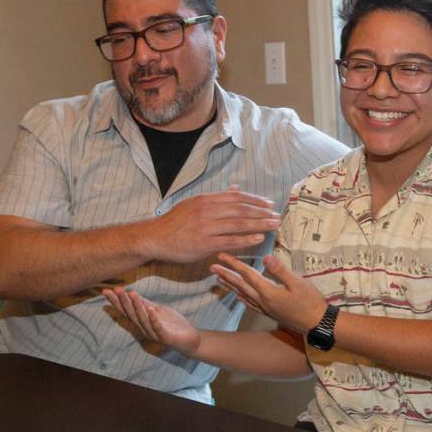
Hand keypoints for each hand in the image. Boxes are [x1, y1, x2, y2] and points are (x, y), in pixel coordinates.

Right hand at [102, 287, 200, 354]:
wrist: (190, 339)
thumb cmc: (173, 324)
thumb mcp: (158, 311)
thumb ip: (145, 304)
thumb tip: (130, 293)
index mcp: (142, 322)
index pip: (126, 311)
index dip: (116, 302)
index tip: (106, 291)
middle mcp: (144, 329)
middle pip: (131, 315)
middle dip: (123, 302)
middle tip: (116, 290)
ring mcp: (154, 334)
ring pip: (142, 319)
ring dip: (137, 306)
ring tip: (132, 293)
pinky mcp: (165, 337)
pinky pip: (157, 327)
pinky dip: (153, 318)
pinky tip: (150, 309)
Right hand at [147, 187, 280, 262]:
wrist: (154, 237)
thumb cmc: (174, 222)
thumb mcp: (194, 203)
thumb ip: (216, 198)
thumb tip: (235, 188)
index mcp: (206, 200)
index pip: (236, 198)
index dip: (255, 200)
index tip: (269, 203)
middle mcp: (207, 211)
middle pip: (241, 209)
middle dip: (262, 212)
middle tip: (277, 215)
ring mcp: (206, 227)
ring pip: (238, 224)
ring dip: (259, 224)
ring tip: (273, 225)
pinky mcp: (204, 243)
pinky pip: (229, 240)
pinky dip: (246, 239)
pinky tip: (259, 238)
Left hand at [210, 254, 325, 332]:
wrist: (316, 324)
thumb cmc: (310, 302)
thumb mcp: (298, 283)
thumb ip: (280, 271)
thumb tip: (265, 257)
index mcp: (268, 291)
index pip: (247, 274)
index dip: (234, 263)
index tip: (221, 256)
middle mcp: (263, 300)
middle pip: (240, 284)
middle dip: (226, 274)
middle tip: (212, 266)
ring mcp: (266, 308)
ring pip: (243, 294)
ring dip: (230, 285)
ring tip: (218, 279)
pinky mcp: (270, 313)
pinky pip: (250, 304)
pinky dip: (241, 298)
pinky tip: (237, 295)